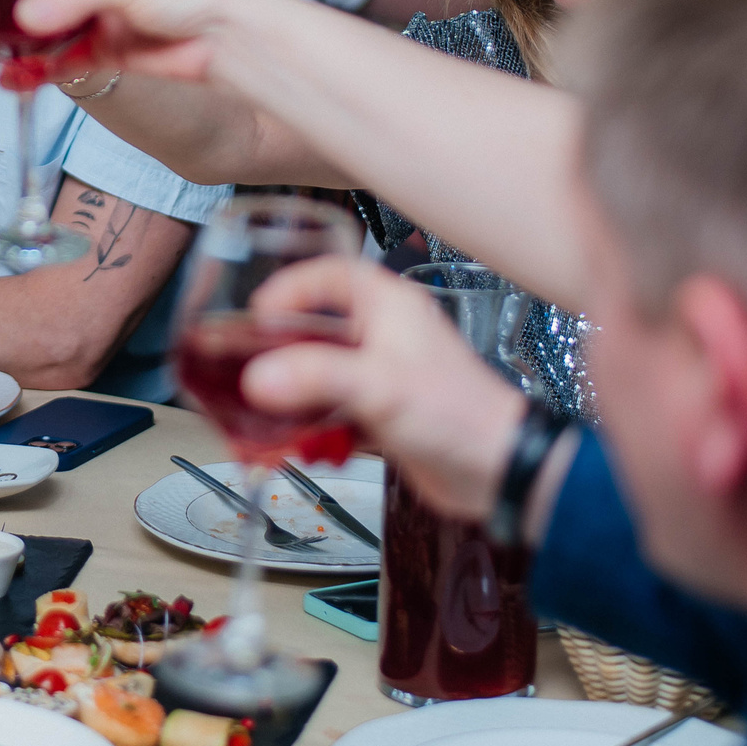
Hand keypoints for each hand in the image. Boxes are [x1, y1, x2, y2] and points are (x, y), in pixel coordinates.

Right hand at [240, 257, 526, 518]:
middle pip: (317, 326)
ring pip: (321, 371)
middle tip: (249, 364)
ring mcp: (382, 375)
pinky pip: (332, 409)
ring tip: (263, 410)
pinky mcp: (380, 413)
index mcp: (389, 307)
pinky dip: (311, 424)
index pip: (331, 274)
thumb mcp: (379, 387)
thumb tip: (259, 377)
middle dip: (281, 348)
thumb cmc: (458, 414)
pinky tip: (297, 443)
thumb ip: (316, 377)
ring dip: (293, 392)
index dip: (290, 288)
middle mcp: (385, 335)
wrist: (497, 470)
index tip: (258, 314)